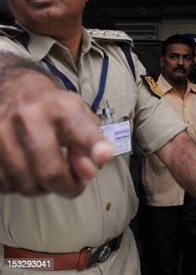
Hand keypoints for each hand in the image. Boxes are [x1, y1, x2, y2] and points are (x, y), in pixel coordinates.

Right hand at [0, 72, 112, 196]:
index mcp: (59, 107)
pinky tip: (26, 171)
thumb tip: (89, 171)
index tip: (103, 155)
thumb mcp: (79, 115)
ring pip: (26, 184)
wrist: (13, 88)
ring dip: (42, 188)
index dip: (93, 145)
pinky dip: (19, 185)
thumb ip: (90, 142)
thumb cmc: (52, 108)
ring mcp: (1, 132)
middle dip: (67, 187)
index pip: (79, 129)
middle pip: (50, 171)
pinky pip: (4, 185)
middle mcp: (28, 117)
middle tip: (73, 185)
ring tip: (47, 173)